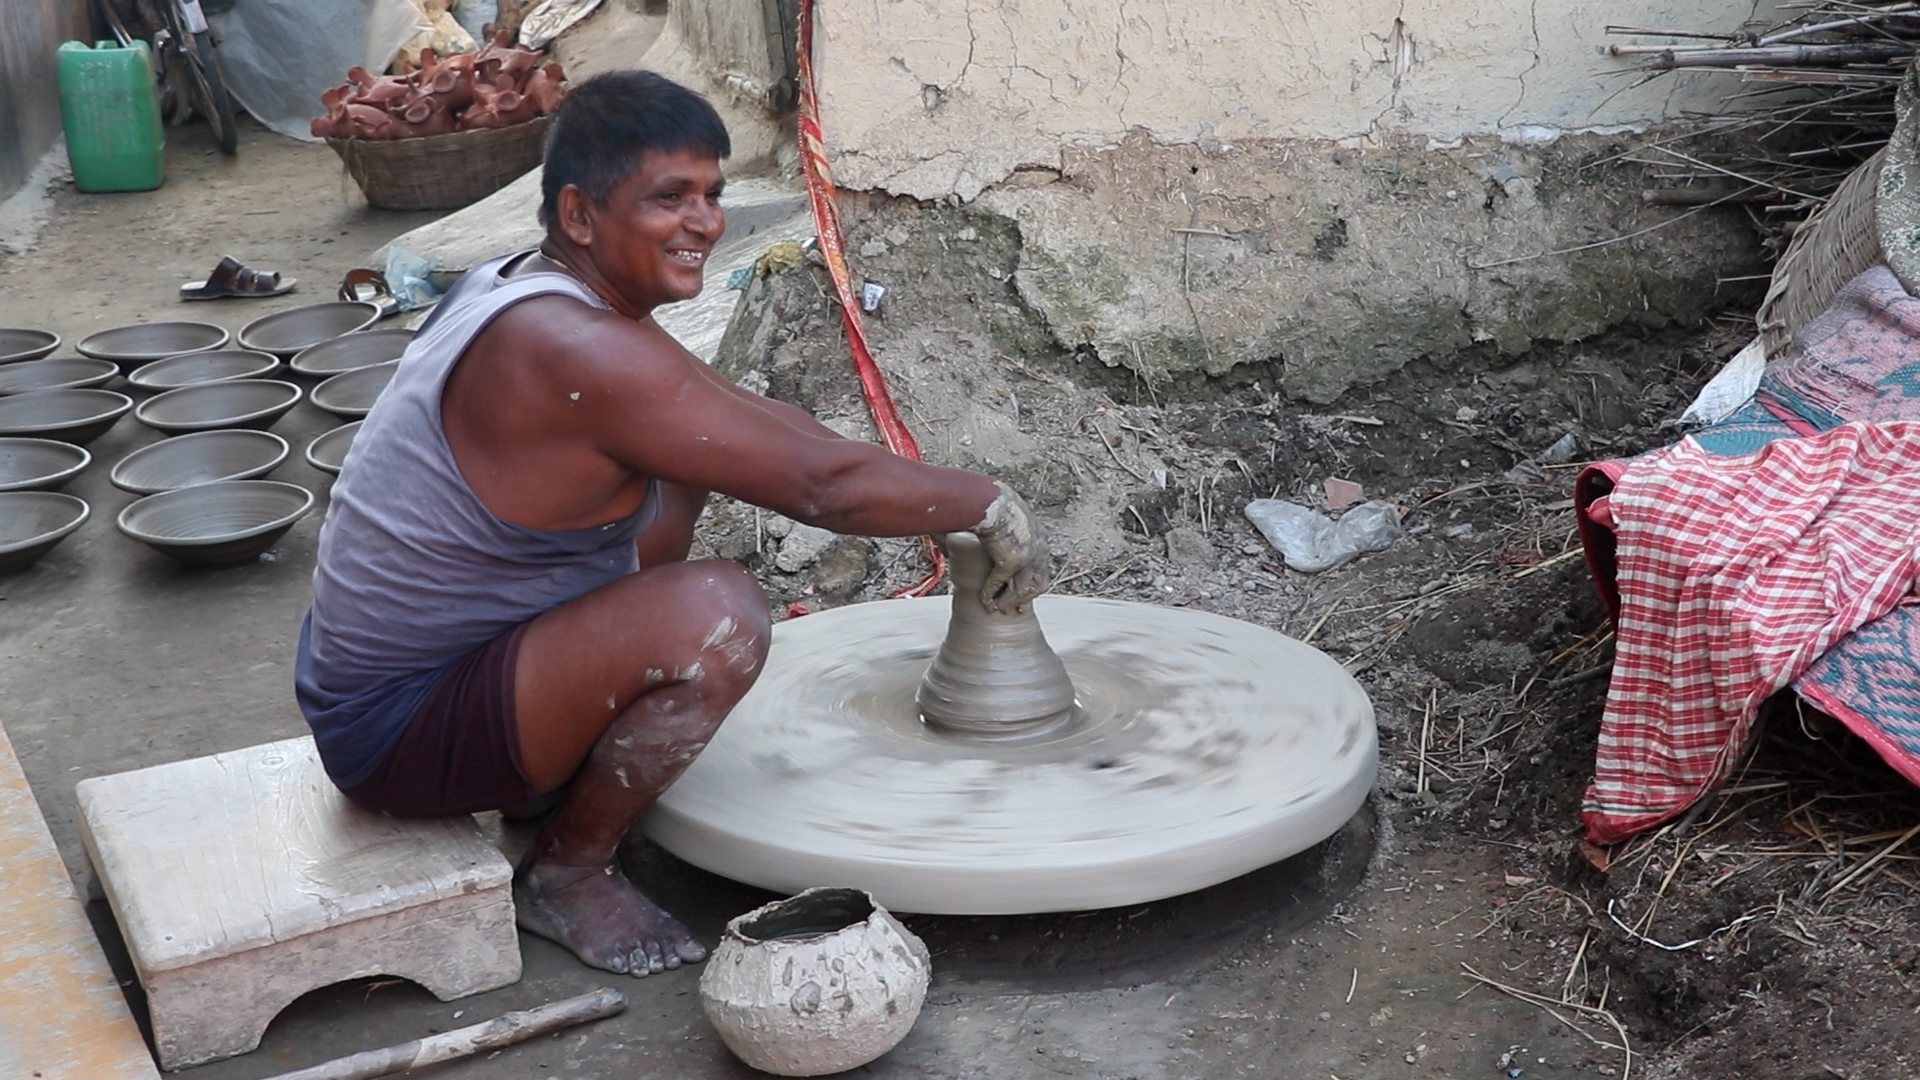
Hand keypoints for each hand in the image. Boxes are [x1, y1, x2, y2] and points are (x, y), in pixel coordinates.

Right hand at [969, 482, 1050, 612]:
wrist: (989, 499)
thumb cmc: (995, 504)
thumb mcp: (1011, 518)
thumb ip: (1010, 532)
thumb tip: (998, 538)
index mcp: (1040, 538)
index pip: (1041, 570)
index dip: (1031, 586)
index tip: (1022, 597)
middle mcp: (1039, 549)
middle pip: (1038, 584)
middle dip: (1023, 600)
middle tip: (1011, 610)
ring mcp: (1027, 556)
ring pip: (1021, 590)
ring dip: (1006, 602)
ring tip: (994, 608)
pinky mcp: (1011, 561)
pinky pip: (1000, 583)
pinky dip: (990, 594)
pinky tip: (983, 600)